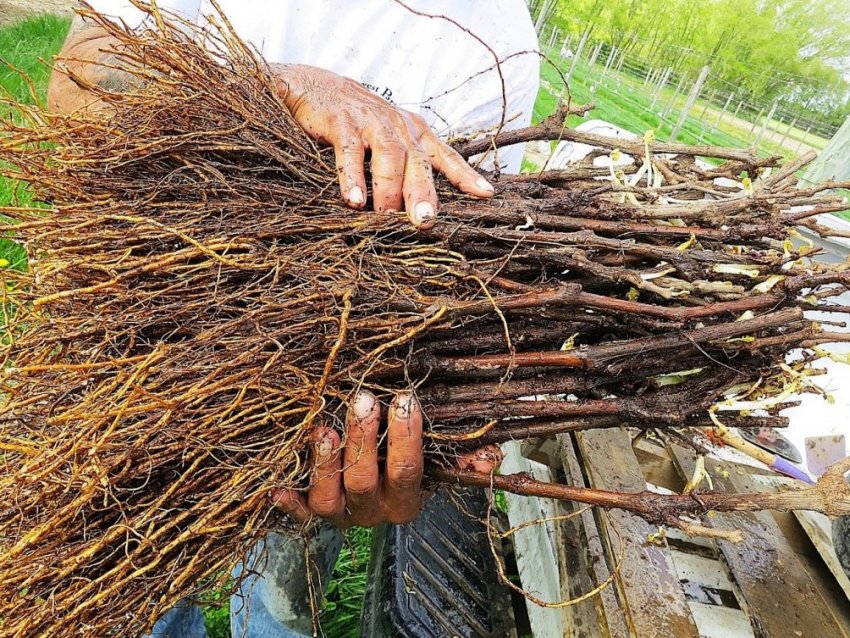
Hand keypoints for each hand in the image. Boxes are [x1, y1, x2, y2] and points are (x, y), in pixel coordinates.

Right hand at [272, 64, 494, 227]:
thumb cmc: (360, 122)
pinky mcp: (342, 123)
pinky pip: (350, 152)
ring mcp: (371, 123)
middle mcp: (398, 127)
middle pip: (417, 162)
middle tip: (425, 221)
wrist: (318, 87)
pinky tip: (354, 200)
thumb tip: (422, 210)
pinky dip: (352, 177)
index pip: (445, 156)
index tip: (486, 194)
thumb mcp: (392, 138)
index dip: (465, 175)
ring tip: (386, 216)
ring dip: (388, 189)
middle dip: (423, 193)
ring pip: (389, 157)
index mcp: (414, 132)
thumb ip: (408, 167)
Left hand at [273, 391, 498, 527]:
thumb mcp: (437, 463)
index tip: (404, 400)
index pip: (407, 471)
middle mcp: (371, 512)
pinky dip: (286, 501)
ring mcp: (338, 514)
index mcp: (406, 500)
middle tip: (363, 400)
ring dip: (325, 463)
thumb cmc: (404, 464)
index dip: (406, 437)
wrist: (374, 493)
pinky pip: (295, 512)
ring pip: (328, 498)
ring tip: (324, 428)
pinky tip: (276, 484)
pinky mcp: (309, 513)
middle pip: (364, 481)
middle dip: (363, 439)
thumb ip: (463, 458)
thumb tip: (492, 456)